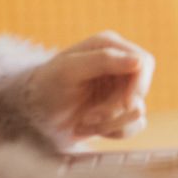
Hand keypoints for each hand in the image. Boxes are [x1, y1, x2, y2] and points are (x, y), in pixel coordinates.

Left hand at [25, 31, 155, 146]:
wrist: (33, 115)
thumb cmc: (46, 85)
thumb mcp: (69, 69)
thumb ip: (103, 61)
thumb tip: (139, 61)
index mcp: (110, 46)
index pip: (144, 63)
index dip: (139, 85)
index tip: (125, 104)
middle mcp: (119, 65)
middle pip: (141, 90)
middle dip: (117, 109)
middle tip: (90, 117)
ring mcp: (120, 90)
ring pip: (136, 112)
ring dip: (109, 122)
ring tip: (83, 121)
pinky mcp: (119, 112)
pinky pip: (132, 126)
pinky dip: (110, 131)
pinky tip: (87, 127)